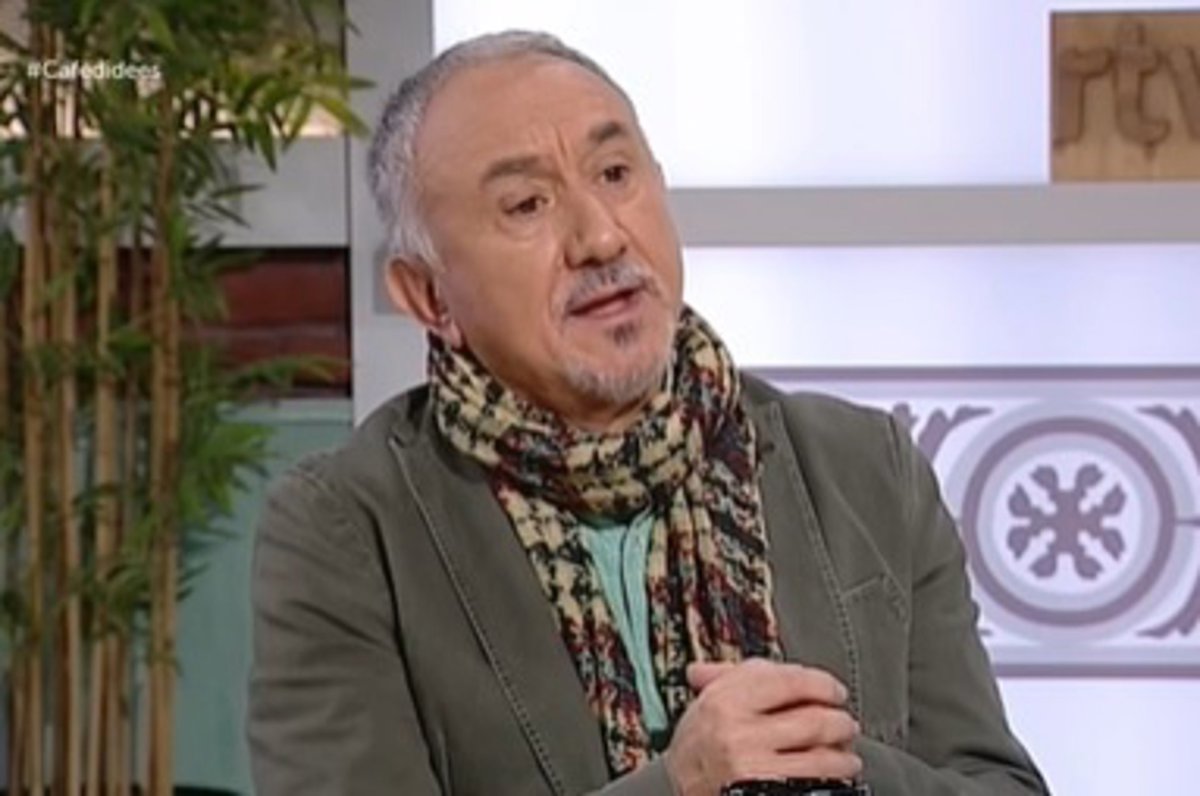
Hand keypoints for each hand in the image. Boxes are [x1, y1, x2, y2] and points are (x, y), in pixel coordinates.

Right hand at [663, 658, 861, 795]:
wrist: (677, 793)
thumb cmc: (698, 748)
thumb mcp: (707, 705)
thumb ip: (736, 677)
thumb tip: (765, 661)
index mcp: (725, 700)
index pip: (791, 681)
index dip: (823, 684)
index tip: (835, 691)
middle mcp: (738, 733)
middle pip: (814, 719)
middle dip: (840, 722)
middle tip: (845, 724)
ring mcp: (753, 769)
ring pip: (821, 757)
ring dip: (844, 755)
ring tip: (846, 753)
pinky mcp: (765, 795)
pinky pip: (814, 785)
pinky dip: (833, 780)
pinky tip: (837, 775)